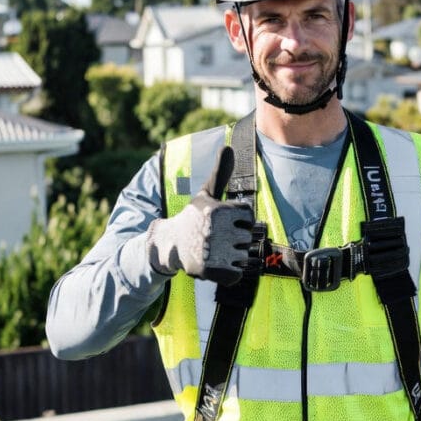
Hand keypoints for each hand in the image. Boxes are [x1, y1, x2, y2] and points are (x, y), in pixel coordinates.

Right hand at [147, 146, 253, 284]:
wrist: (170, 245)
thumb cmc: (193, 217)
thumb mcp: (206, 194)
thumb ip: (221, 173)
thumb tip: (227, 147)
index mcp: (217, 210)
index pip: (249, 218)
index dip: (239, 222)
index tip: (222, 223)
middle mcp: (215, 230)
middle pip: (249, 238)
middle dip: (237, 240)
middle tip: (218, 239)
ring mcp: (212, 251)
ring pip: (245, 257)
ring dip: (234, 257)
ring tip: (216, 251)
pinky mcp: (211, 271)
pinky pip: (238, 274)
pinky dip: (231, 272)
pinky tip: (217, 264)